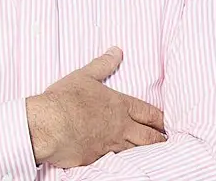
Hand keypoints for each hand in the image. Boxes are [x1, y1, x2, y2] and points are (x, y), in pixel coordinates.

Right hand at [26, 47, 166, 167]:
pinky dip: (123, 163)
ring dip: (146, 152)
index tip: (166, 122)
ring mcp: (109, 145)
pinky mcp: (95, 159)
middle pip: (148, 136)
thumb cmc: (66, 99)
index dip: (159, 118)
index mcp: (119, 106)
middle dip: (159, 138)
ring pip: (135, 151)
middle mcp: (119, 127)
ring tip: (154, 155)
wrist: (49, 125)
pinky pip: (113, 162)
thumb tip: (116, 51)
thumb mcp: (84, 76)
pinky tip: (126, 165)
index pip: (147, 112)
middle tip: (166, 140)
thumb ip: (103, 64)